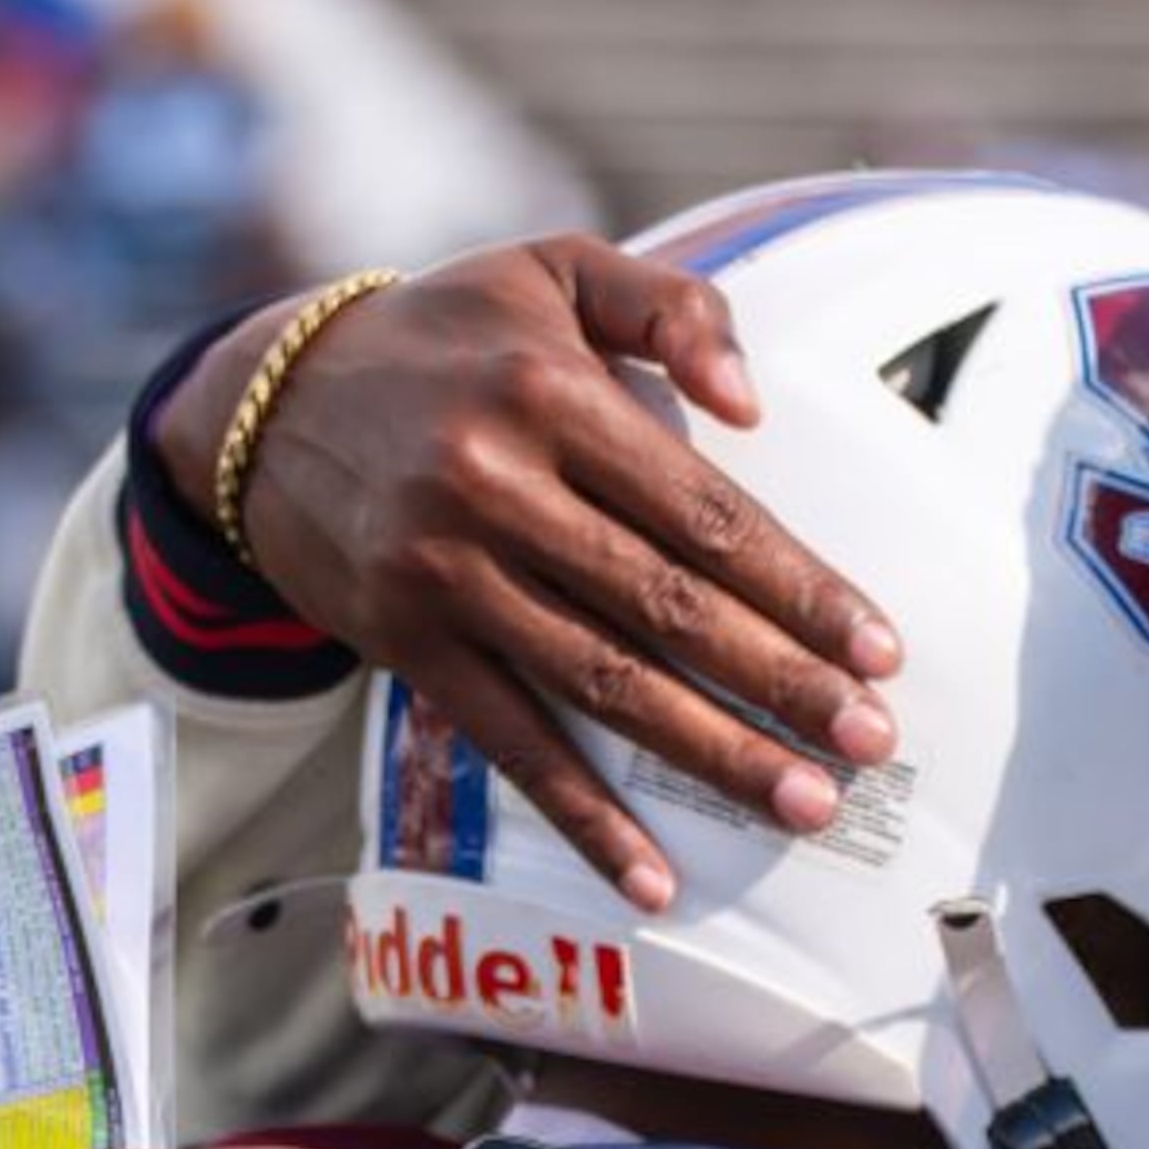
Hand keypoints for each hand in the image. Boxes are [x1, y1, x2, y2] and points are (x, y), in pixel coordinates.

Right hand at [160, 238, 906, 912]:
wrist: (269, 402)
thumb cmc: (450, 335)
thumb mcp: (553, 270)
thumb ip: (670, 307)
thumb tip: (753, 404)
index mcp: (549, 394)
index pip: (704, 511)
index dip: (800, 587)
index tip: (879, 650)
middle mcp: (494, 487)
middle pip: (665, 607)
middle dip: (780, 683)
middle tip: (871, 742)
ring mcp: (445, 576)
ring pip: (602, 685)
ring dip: (712, 756)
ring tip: (806, 803)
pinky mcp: (408, 646)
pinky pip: (512, 745)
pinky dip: (583, 818)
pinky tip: (655, 878)